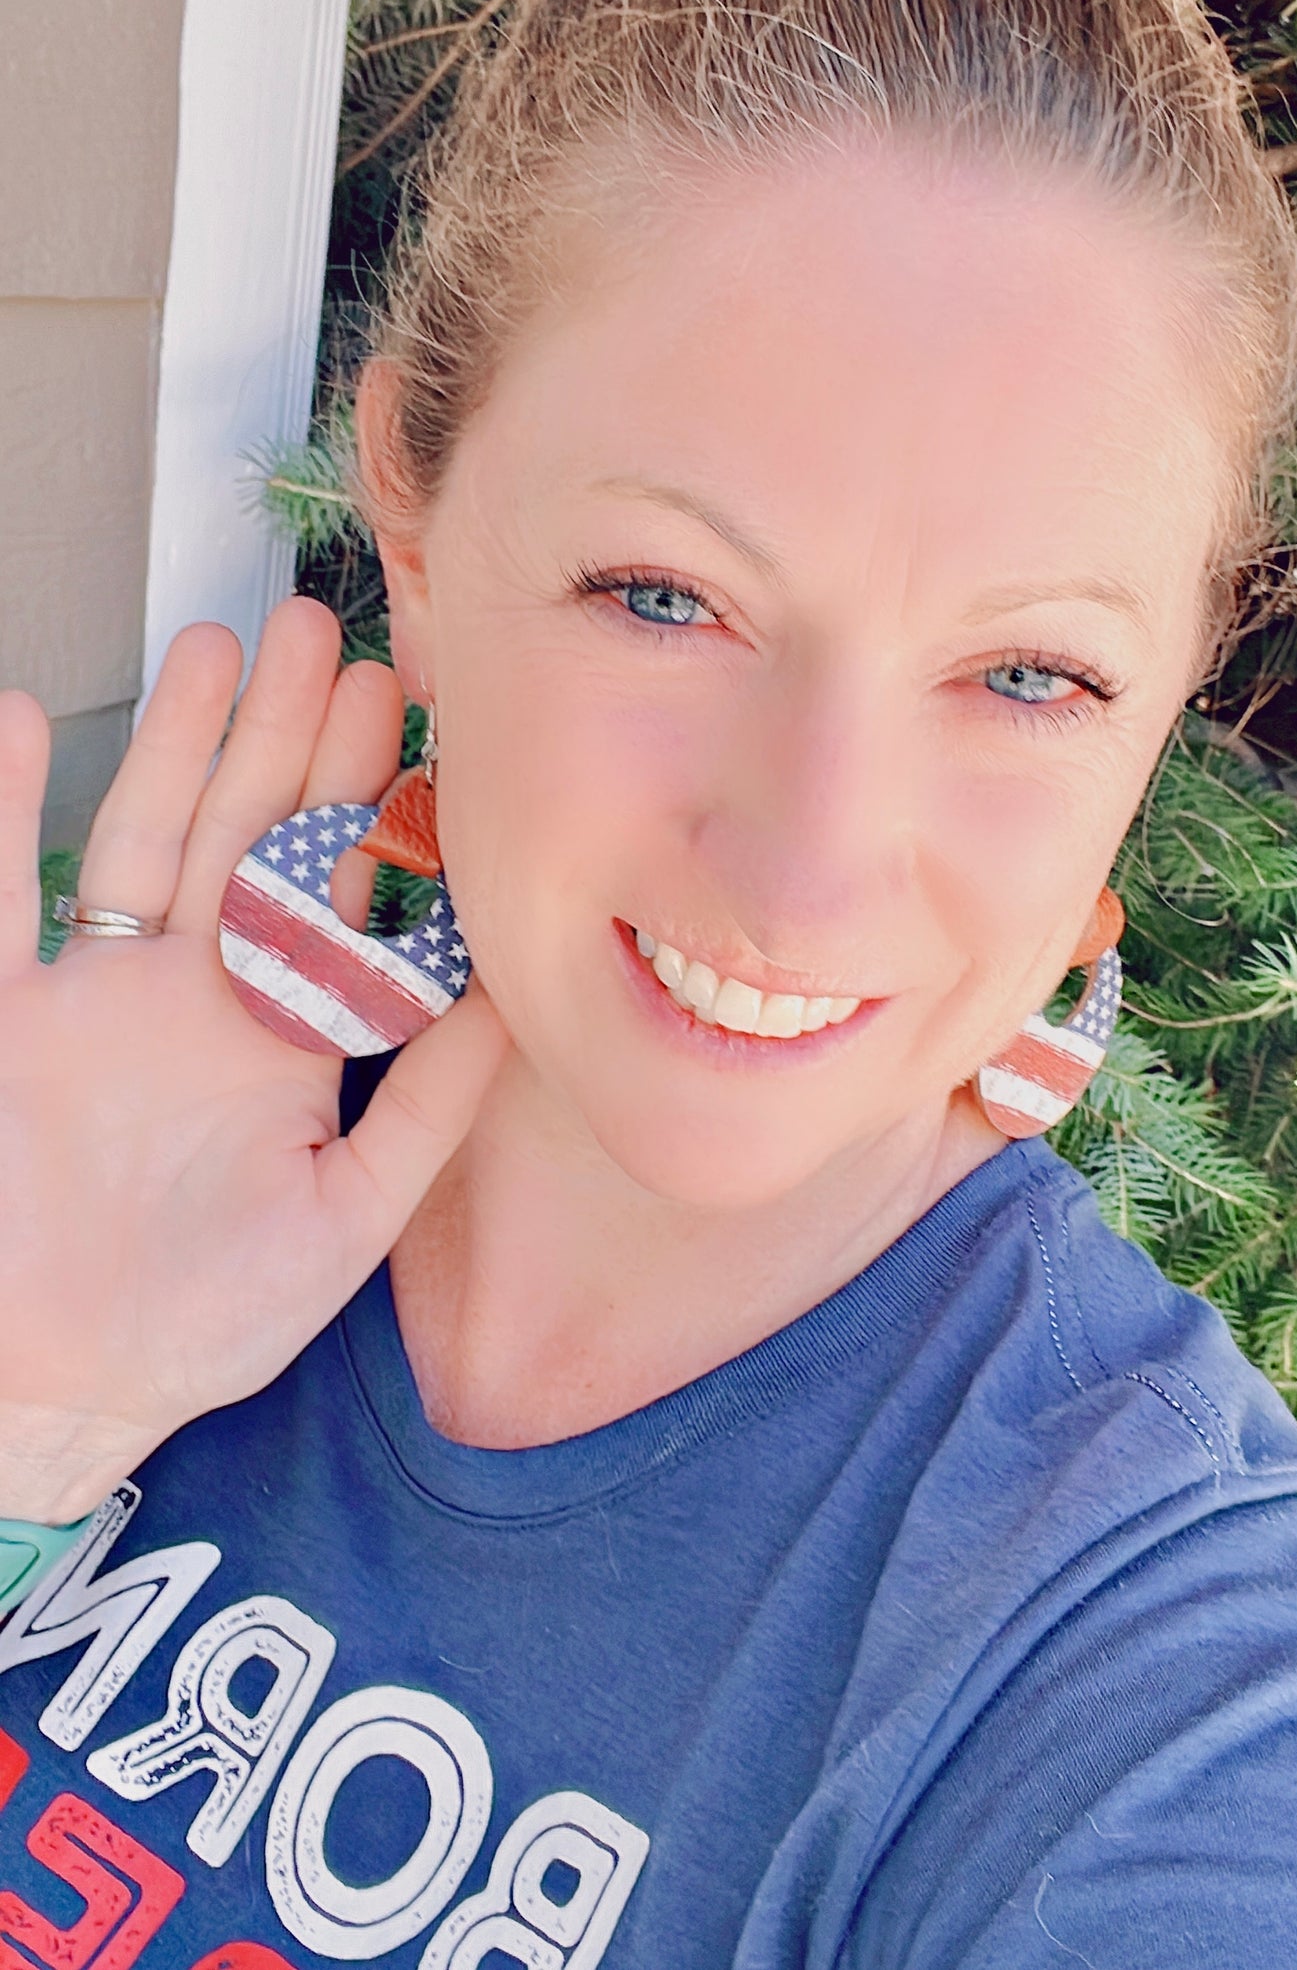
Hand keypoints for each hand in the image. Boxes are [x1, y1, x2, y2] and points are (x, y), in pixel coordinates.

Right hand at [0, 598, 509, 1522]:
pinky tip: (18, 720)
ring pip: (146, 833)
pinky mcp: (9, 1015)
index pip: (334, 894)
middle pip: (249, 833)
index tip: (415, 718)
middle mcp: (193, 995)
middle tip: (332, 638)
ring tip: (221, 645)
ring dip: (179, 740)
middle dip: (289, 734)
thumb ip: (426, 1107)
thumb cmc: (200, 1322)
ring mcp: (95, 993)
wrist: (58, 1390)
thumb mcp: (343, 1215)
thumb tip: (513, 1003)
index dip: (370, 804)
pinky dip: (1, 811)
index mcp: (282, 1036)